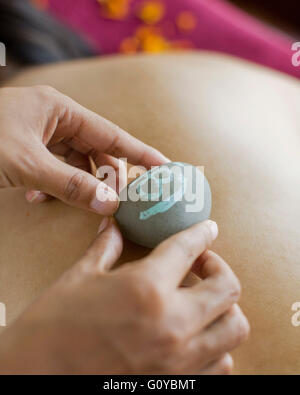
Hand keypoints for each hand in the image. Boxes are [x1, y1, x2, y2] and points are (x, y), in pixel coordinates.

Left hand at [0, 86, 167, 213]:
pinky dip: (53, 186)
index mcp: (58, 109)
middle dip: (104, 176)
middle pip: (95, 150)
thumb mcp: (26, 165)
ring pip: (74, 163)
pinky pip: (53, 169)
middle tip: (118, 201)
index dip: (140, 152)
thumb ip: (70, 185)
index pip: (111, 133)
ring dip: (75, 185)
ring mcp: (40, 134)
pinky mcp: (27, 149)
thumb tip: (110, 204)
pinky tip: (40, 198)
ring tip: (72, 201)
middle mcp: (54, 118)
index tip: (165, 166)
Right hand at [0, 219, 248, 373]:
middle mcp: (172, 324)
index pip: (188, 248)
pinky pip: (221, 364)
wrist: (35, 375)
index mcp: (146, 287)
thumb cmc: (53, 324)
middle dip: (219, 267)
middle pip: (228, 287)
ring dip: (224, 308)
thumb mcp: (81, 276)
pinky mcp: (176, 384)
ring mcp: (178, 360)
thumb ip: (107, 246)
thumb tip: (115, 225)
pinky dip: (217, 345)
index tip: (207, 229)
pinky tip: (196, 334)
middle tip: (202, 263)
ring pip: (234, 328)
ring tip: (203, 300)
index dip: (201, 233)